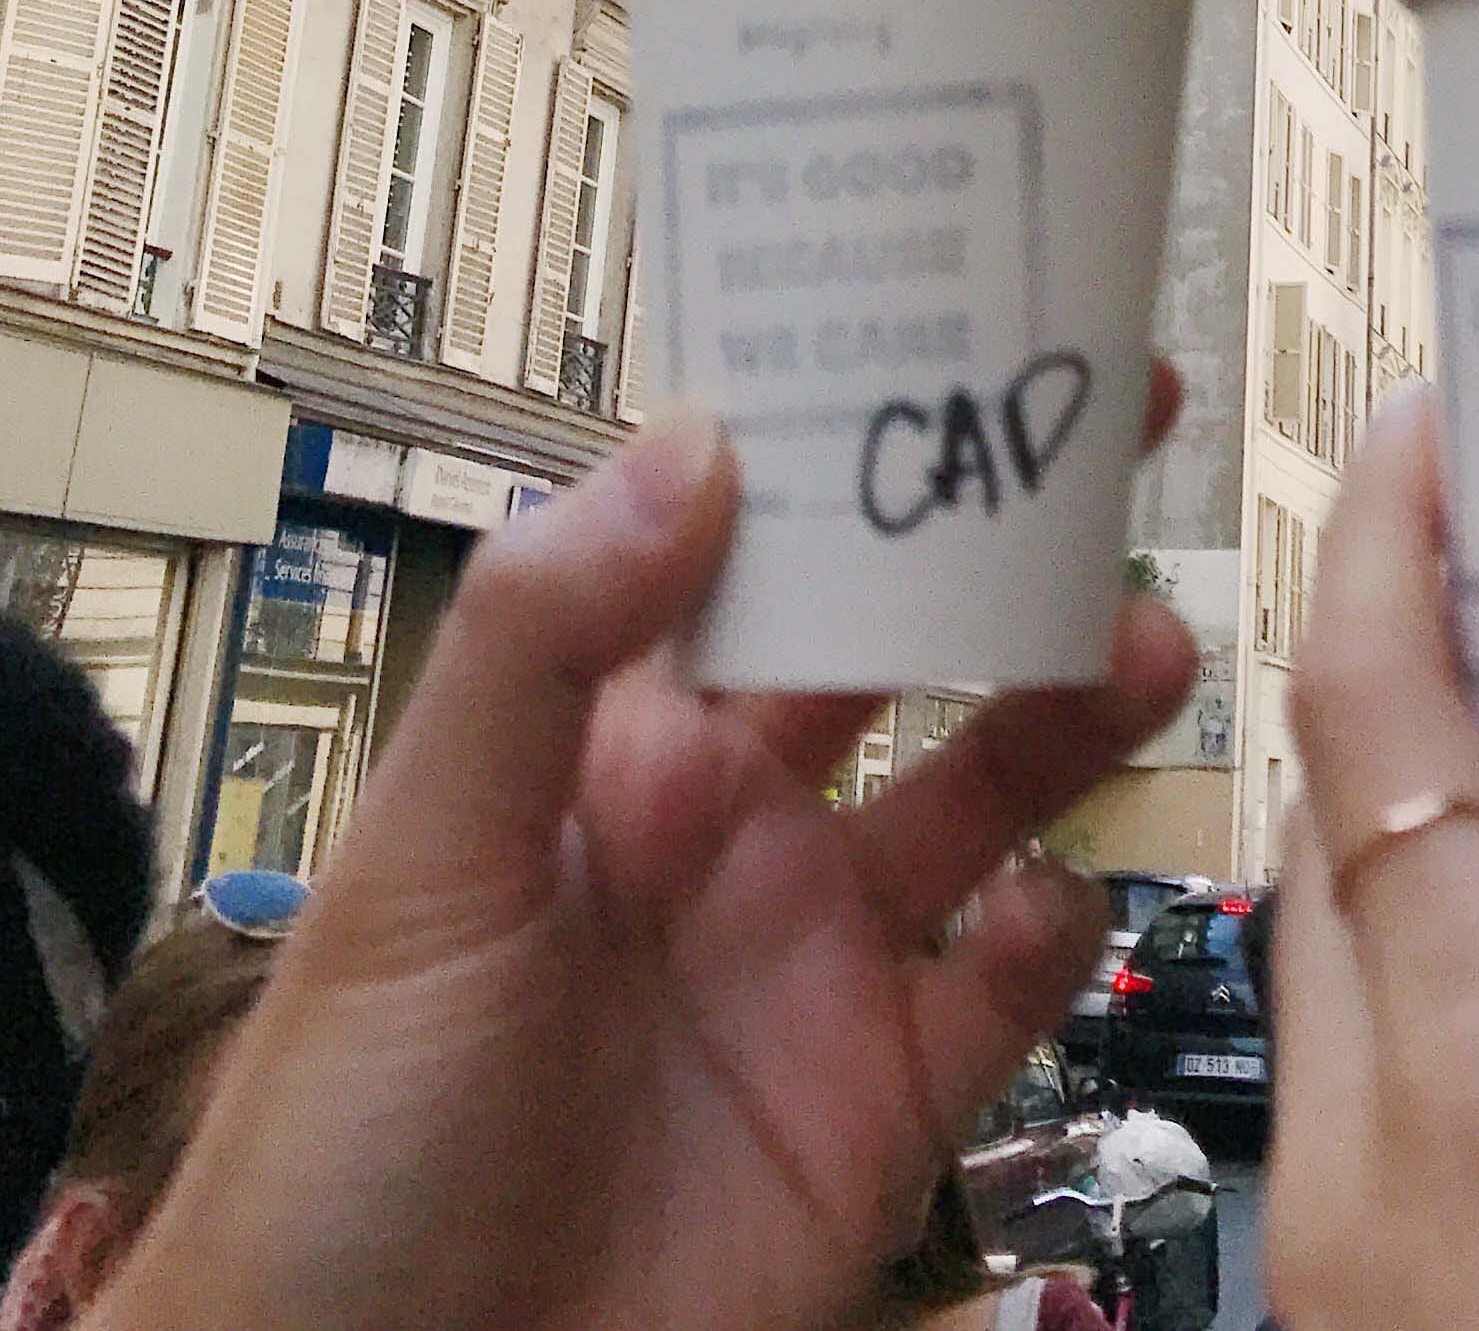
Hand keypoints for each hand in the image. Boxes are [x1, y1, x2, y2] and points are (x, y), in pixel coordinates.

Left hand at [93, 384, 1193, 1330]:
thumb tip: (692, 443)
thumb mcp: (421, 862)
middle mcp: (733, 829)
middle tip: (1107, 433)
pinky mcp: (882, 1102)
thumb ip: (544, 646)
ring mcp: (816, 961)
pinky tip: (1055, 898)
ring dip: (1071, 703)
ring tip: (1142, 639)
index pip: (755, 546)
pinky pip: (1011, 986)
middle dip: (1003, 539)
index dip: (853, 438)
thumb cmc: (336, 1148)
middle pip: (903, 645)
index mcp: (617, 746)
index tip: (947, 329)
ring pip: (988, 788)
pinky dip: (1061, 929)